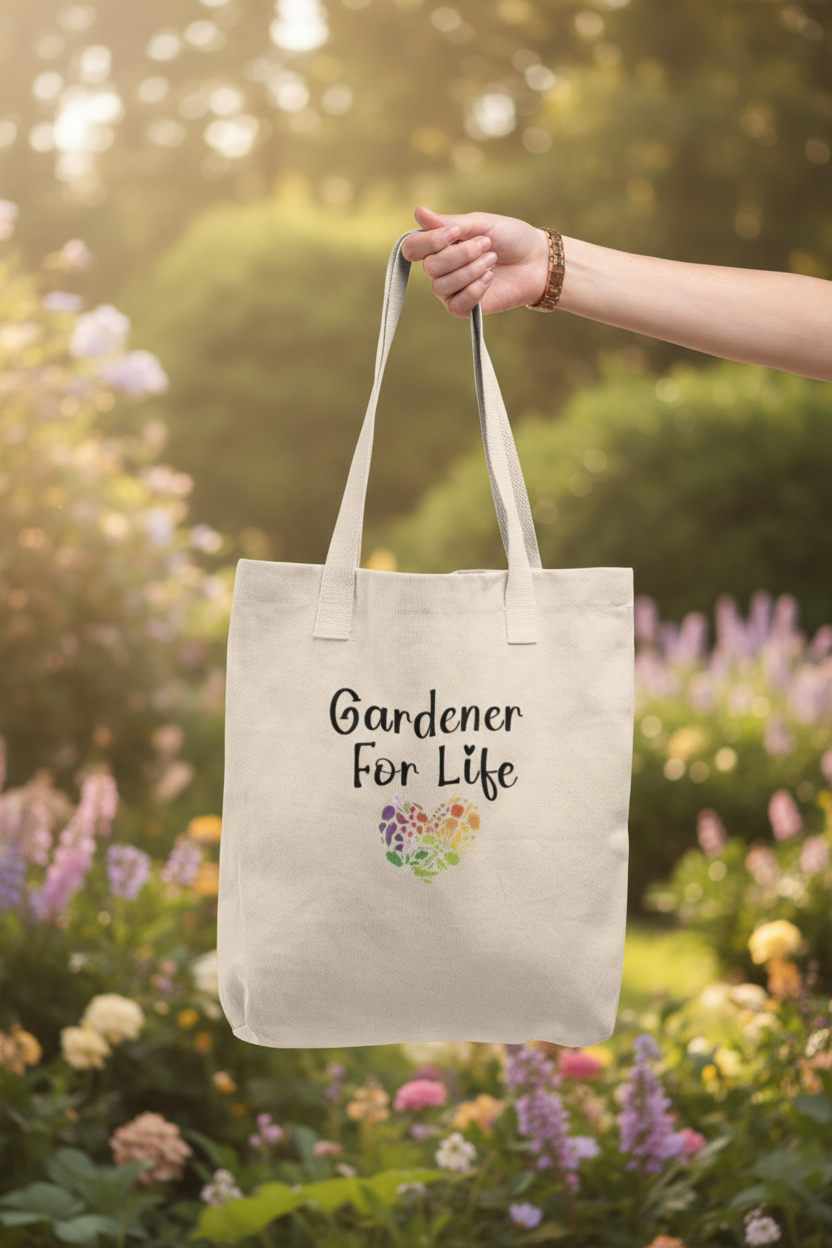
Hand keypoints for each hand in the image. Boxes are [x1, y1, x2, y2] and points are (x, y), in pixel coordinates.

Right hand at [400, 205, 549, 316]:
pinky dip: (475, 289)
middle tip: (487, 245)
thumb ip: (449, 222)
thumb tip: (418, 212)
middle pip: (430, 267)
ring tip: (492, 260)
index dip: (429, 241)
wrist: (537, 262)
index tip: (457, 232)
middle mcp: (440, 269)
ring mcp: (451, 290)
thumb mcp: (481, 223)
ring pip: (442, 285)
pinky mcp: (464, 308)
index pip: (412, 248)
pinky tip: (491, 279)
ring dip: (471, 270)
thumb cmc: (511, 238)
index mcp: (440, 245)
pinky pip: (457, 304)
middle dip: (461, 254)